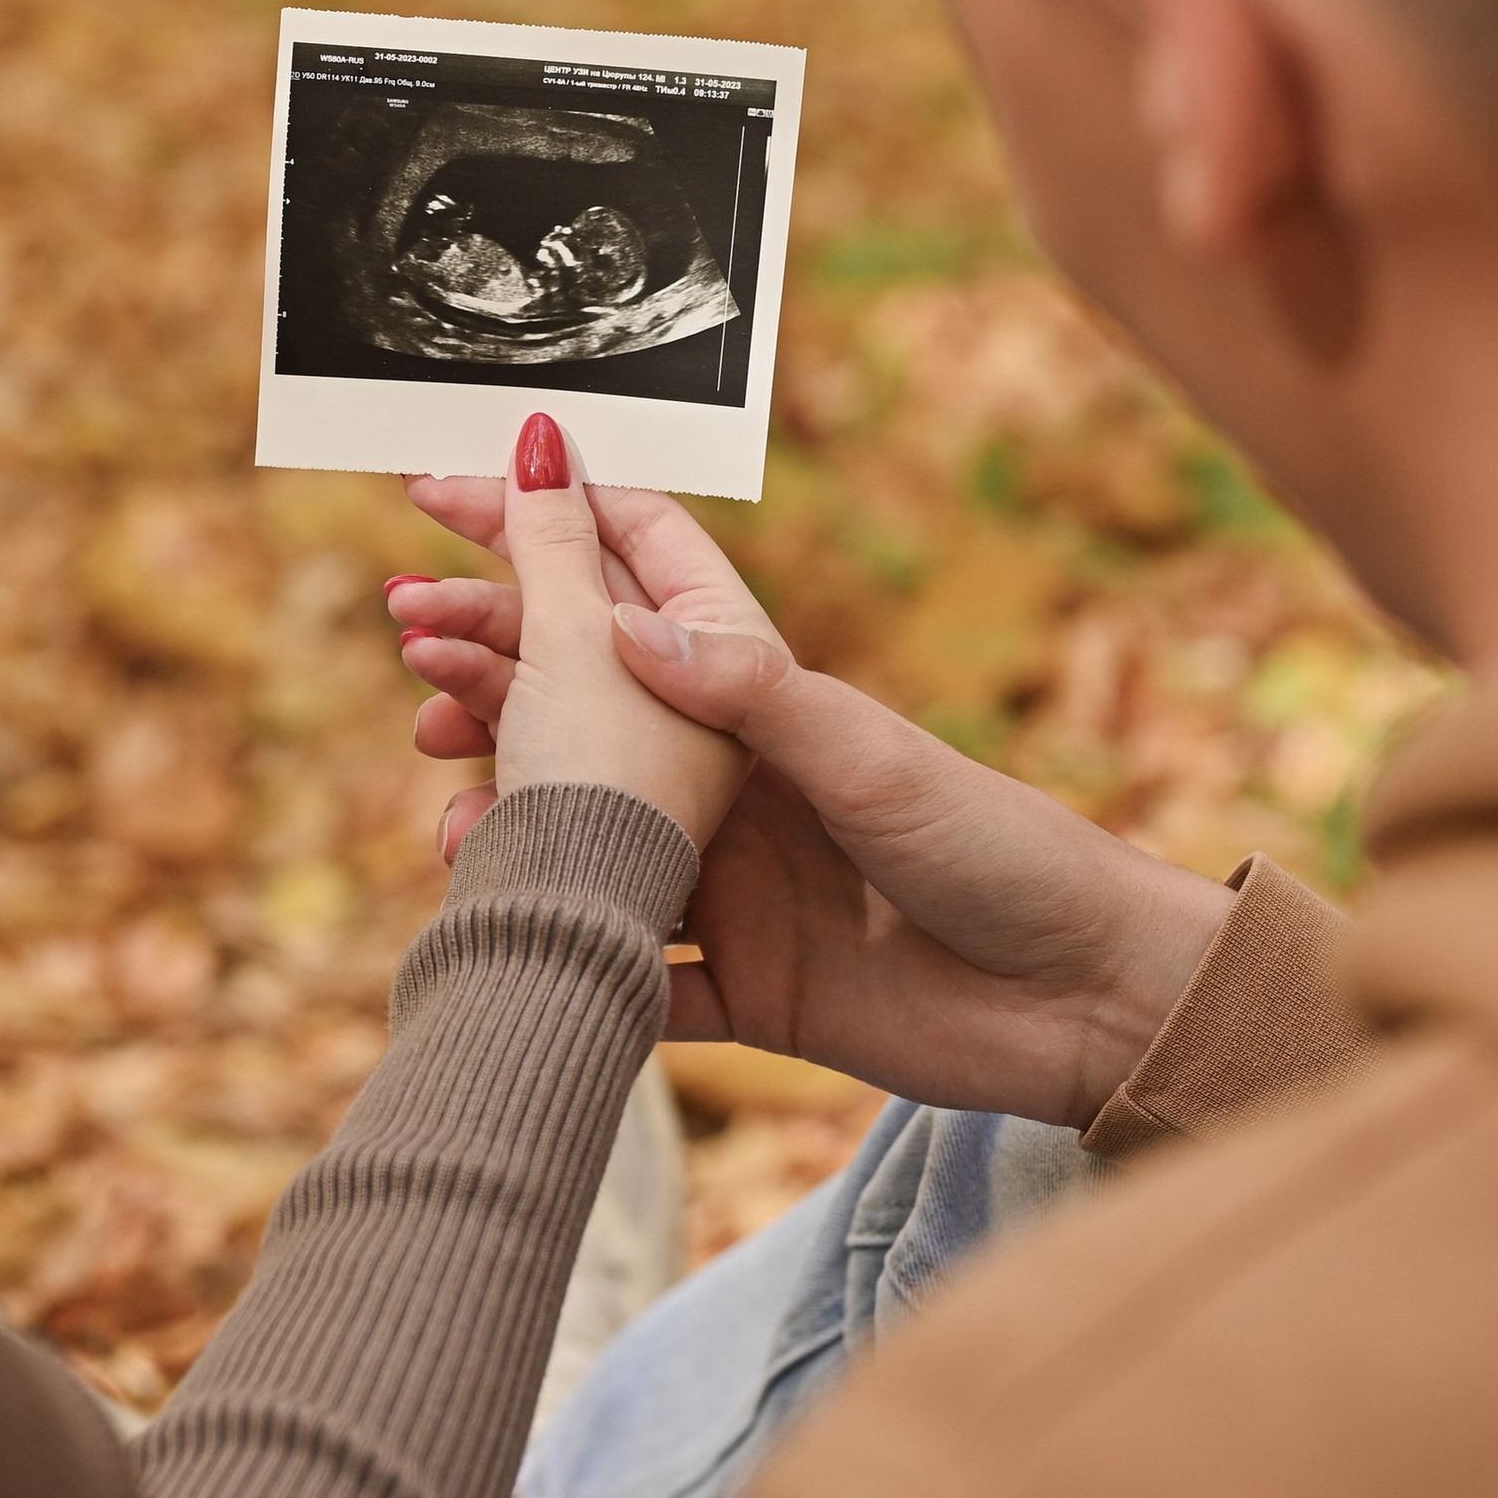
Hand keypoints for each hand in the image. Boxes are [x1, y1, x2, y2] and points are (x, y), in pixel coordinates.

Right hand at [388, 475, 1229, 1129]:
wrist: (1085, 1005)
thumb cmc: (1003, 851)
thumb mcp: (873, 757)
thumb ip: (751, 693)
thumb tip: (623, 623)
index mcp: (766, 693)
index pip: (634, 574)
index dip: (540, 523)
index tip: (440, 492)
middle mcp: (733, 775)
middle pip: (582, 698)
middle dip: (491, 664)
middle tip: (412, 651)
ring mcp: (728, 878)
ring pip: (581, 830)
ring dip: (509, 814)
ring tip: (449, 814)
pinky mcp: (738, 985)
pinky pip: (625, 972)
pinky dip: (563, 958)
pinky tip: (500, 944)